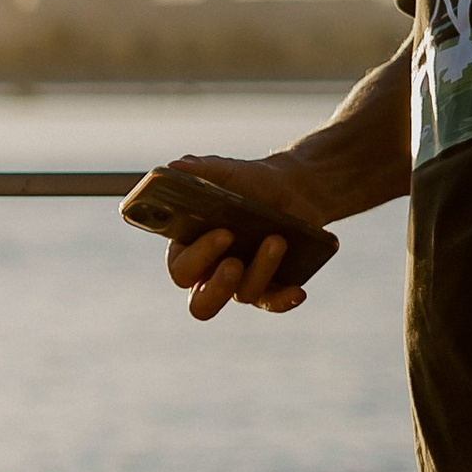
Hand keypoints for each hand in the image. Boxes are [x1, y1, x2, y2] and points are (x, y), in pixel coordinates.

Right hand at [160, 152, 320, 321]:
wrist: (293, 188)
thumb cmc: (250, 181)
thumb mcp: (226, 171)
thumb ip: (198, 170)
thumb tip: (173, 168)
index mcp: (189, 247)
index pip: (180, 268)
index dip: (198, 258)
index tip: (223, 232)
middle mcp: (211, 272)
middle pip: (201, 303)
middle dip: (217, 287)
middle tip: (233, 263)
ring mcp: (241, 283)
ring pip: (243, 295)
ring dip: (262, 269)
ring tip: (278, 239)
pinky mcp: (270, 287)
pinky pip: (273, 303)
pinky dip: (284, 300)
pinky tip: (298, 291)